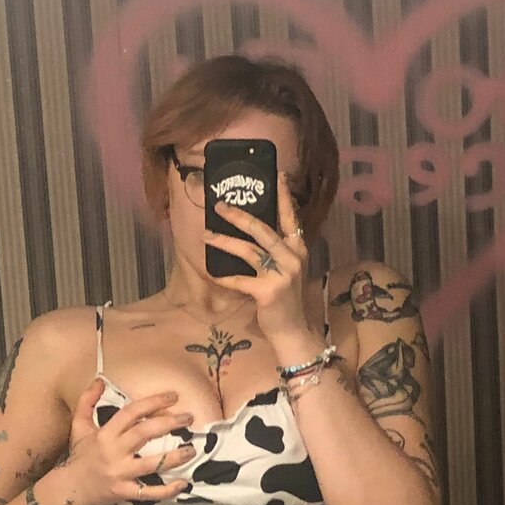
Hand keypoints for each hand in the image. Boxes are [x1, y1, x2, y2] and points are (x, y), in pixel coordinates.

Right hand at [60, 379, 195, 504]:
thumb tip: (100, 380)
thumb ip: (87, 401)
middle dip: (168, 423)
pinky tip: (183, 483)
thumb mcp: (79, 426)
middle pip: (143, 434)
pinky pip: (149, 492)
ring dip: (174, 457)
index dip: (153, 402)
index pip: (131, 413)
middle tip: (188, 418)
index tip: (173, 396)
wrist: (69, 489)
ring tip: (192, 450)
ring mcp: (120, 474)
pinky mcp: (124, 492)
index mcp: (105, 434)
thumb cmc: (79, 456)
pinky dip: (167, 490)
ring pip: (150, 464)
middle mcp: (113, 452)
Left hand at [201, 171, 309, 341]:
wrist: (292, 330)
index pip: (290, 217)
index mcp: (298, 248)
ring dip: (224, 241)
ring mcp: (282, 275)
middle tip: (220, 205)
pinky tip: (212, 273)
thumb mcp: (287, 269)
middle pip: (263, 229)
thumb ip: (277, 250)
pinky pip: (240, 280)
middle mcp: (292, 258)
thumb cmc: (285, 299)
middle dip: (239, 215)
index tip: (277, 174)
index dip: (283, 196)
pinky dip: (225, 277)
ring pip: (248, 251)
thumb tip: (251, 229)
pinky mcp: (268, 292)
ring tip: (206, 235)